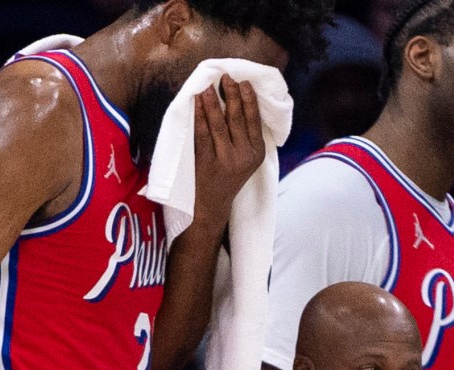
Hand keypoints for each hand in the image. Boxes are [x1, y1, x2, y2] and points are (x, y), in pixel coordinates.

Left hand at [188, 77, 264, 236]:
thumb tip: (237, 100)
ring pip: (219, 124)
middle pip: (237, 119)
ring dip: (213, 102)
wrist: (211, 206)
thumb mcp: (244, 159)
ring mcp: (225, 161)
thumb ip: (245, 136)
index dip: (249, 100)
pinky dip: (199, 115)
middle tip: (226, 78)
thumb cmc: (227, 177)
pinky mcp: (207, 164)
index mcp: (256, 153)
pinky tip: (196, 102)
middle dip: (232, 95)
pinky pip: (202, 134)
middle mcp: (244, 157)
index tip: (244, 82)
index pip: (254, 120)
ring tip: (209, 86)